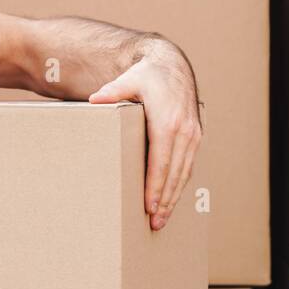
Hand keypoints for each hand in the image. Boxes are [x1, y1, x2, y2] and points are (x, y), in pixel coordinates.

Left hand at [87, 38, 202, 230]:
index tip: (148, 206)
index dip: (155, 186)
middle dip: (165, 200)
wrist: (172, 65)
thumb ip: (112, 92)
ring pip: (184, 173)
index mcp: (168, 122)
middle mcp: (185, 131)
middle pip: (174, 173)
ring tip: (162, 218)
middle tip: (155, 223)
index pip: (161, 162)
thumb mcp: (128, 79)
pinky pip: (188, 165)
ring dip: (174, 197)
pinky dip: (180, 184)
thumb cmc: (147, 75)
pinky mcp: (195, 136)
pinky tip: (170, 198)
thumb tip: (94, 100)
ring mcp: (193, 134)